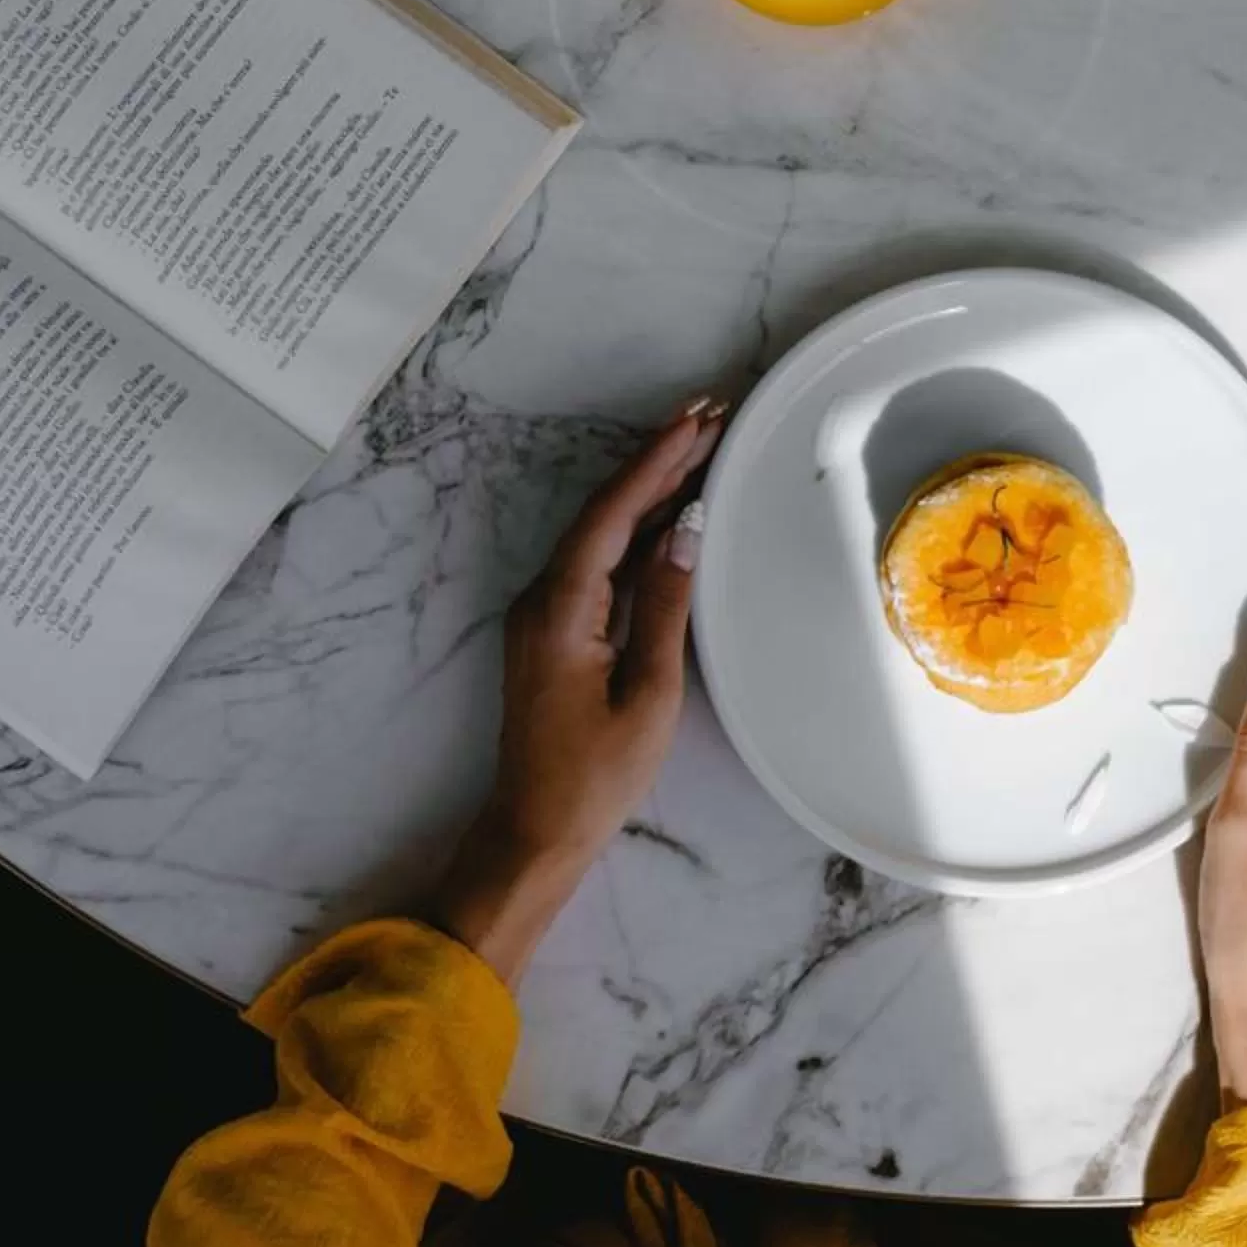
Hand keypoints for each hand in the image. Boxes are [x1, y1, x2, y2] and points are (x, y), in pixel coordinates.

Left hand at [436, 402, 722, 979]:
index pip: (612, 514)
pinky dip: (636, 532)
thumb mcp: (647, 694)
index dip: (656, 462)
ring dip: (649, 491)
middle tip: (711, 417)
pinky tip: (671, 515)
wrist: (534, 829)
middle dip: (657, 462)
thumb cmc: (594, 775)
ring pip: (600, 533)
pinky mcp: (554, 630)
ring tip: (701, 449)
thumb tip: (687, 531)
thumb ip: (665, 606)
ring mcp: (543, 612)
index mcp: (560, 609)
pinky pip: (597, 563)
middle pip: (603, 512)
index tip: (700, 421)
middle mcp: (542, 598)